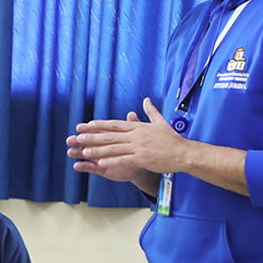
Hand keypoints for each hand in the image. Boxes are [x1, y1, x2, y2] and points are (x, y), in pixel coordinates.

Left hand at [67, 98, 186, 179]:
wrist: (184, 153)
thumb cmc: (172, 140)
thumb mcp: (160, 122)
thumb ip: (150, 111)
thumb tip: (146, 100)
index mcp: (138, 127)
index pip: (115, 125)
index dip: (99, 125)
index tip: (87, 125)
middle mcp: (136, 135)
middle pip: (110, 135)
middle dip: (93, 136)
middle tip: (78, 137)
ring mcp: (139, 147)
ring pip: (114, 148)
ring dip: (97, 149)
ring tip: (84, 151)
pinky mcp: (142, 158)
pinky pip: (123, 159)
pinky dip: (111, 160)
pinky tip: (100, 162)